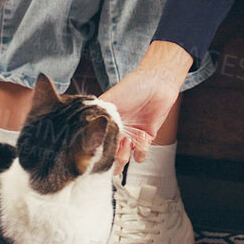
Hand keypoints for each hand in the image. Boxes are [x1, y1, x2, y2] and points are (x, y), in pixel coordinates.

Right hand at [101, 41, 191, 164]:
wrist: (158, 83)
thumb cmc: (133, 86)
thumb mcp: (110, 100)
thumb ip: (98, 114)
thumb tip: (85, 130)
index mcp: (105, 124)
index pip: (95, 144)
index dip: (96, 150)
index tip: (98, 148)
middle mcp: (116, 133)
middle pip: (107, 158)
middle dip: (110, 157)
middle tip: (115, 145)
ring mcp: (130, 137)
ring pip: (122, 160)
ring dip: (123, 155)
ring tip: (128, 141)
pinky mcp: (146, 139)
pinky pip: (140, 155)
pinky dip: (141, 150)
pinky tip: (143, 137)